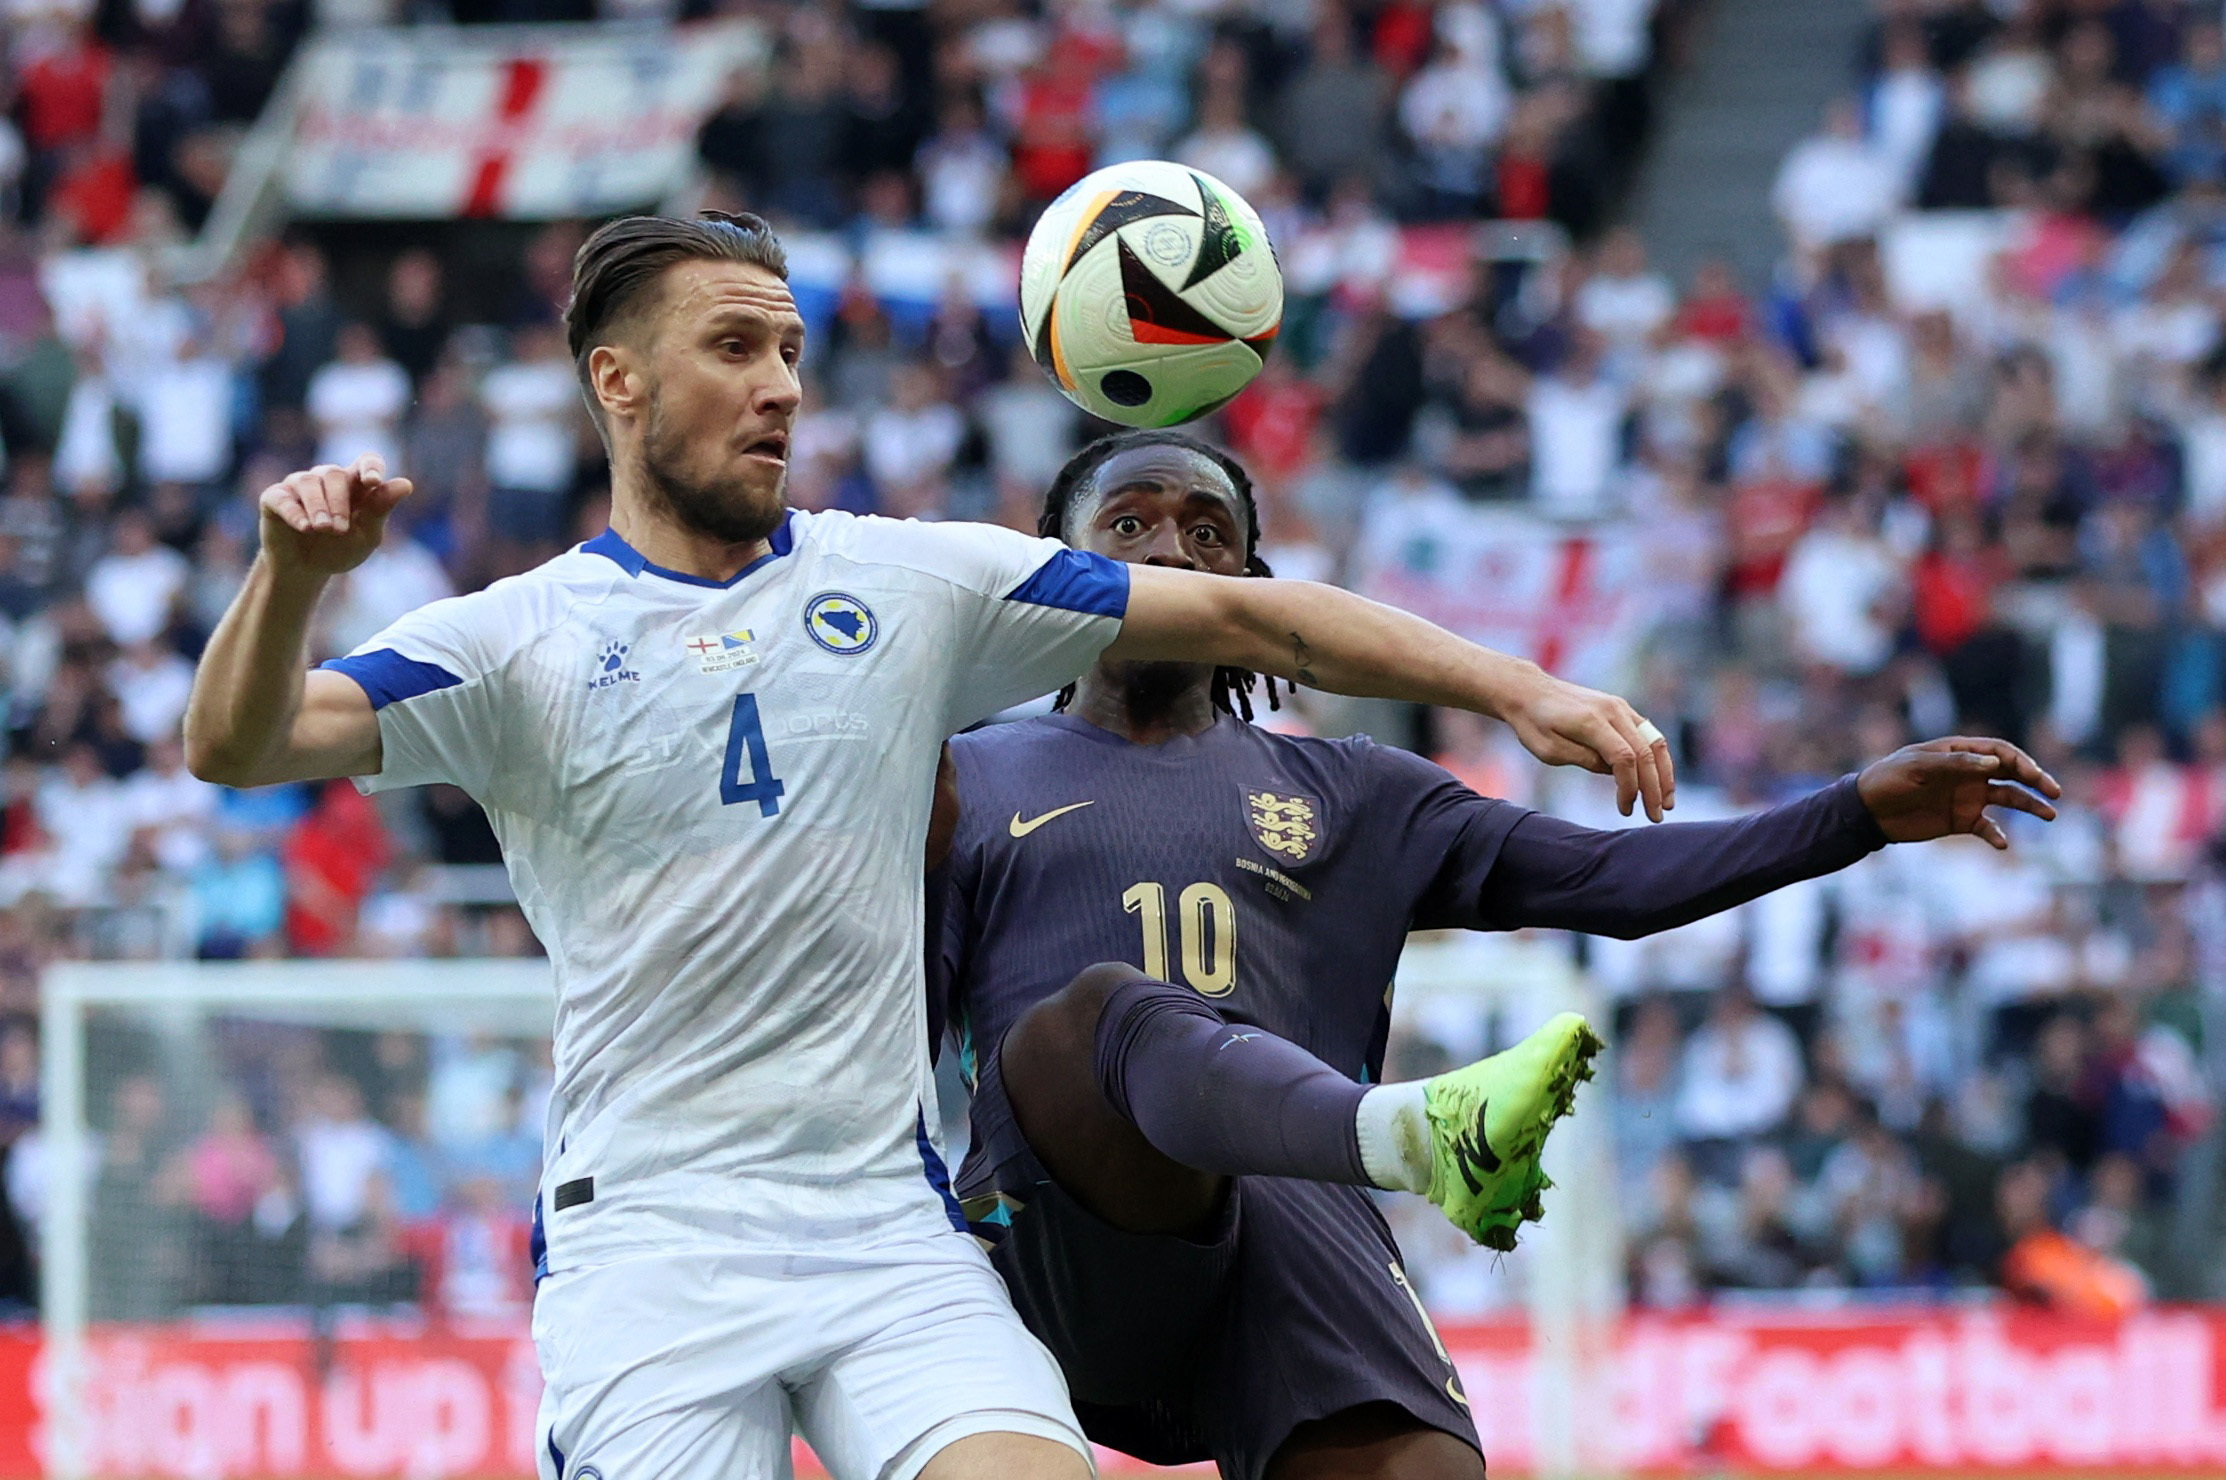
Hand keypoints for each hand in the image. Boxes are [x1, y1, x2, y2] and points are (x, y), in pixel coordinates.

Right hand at [258, 454, 413, 578]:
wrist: (305, 570)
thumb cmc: (340, 549)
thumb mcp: (365, 535)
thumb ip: (381, 509)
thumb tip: (406, 484)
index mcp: (355, 484)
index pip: (367, 461)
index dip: (370, 466)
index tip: (372, 481)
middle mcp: (326, 478)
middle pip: (335, 474)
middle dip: (339, 502)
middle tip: (340, 529)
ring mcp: (298, 485)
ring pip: (309, 481)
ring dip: (318, 506)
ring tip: (323, 529)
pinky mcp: (274, 498)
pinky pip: (283, 497)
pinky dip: (294, 512)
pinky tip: (305, 527)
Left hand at [1499, 666, 1674, 821]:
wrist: (1529, 691)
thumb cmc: (1534, 724)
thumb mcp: (1549, 750)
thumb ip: (1585, 760)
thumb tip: (1616, 773)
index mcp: (1591, 721)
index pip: (1624, 758)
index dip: (1630, 787)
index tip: (1625, 809)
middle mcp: (1612, 710)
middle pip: (1645, 752)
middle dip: (1654, 788)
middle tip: (1656, 816)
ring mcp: (1620, 707)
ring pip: (1655, 741)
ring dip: (1664, 774)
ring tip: (1667, 801)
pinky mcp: (1622, 708)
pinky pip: (1648, 734)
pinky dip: (1657, 758)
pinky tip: (1658, 780)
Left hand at [1856, 737, 2061, 847]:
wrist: (1868, 811)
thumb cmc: (1889, 779)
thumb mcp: (1919, 767)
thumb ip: (1956, 764)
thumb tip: (1995, 763)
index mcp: (1959, 753)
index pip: (1999, 752)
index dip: (2019, 761)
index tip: (2031, 775)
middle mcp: (1969, 773)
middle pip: (2011, 773)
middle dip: (2035, 780)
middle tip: (2054, 792)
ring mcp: (1968, 797)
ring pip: (2008, 799)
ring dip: (2030, 806)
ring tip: (2050, 815)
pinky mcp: (1961, 820)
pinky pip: (1988, 827)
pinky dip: (1998, 835)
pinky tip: (2003, 842)